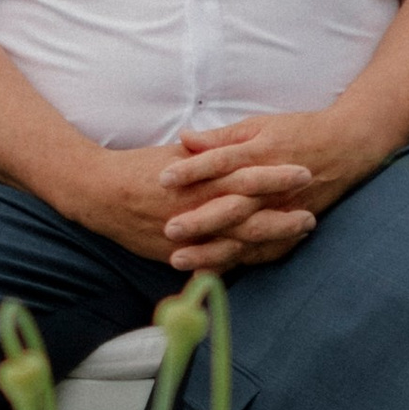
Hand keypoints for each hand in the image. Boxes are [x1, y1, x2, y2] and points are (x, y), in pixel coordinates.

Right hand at [77, 134, 317, 276]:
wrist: (96, 193)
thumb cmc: (137, 169)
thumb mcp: (174, 156)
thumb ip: (205, 153)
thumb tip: (233, 146)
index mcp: (197, 180)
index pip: (246, 177)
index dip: (276, 176)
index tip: (303, 171)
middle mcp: (196, 211)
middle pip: (249, 217)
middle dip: (282, 217)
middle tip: (311, 216)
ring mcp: (188, 237)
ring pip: (236, 244)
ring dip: (269, 242)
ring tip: (294, 238)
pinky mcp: (177, 255)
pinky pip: (215, 263)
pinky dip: (240, 262)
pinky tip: (261, 260)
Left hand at [154, 111, 379, 272]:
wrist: (347, 147)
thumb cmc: (298, 131)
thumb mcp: (259, 125)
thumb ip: (220, 137)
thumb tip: (183, 138)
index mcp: (261, 154)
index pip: (222, 162)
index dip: (193, 170)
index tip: (163, 178)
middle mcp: (271, 186)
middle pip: (232, 205)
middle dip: (200, 220)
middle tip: (168, 229)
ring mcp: (283, 210)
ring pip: (244, 236)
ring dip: (213, 250)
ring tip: (180, 261)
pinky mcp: (291, 228)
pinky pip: (263, 251)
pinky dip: (238, 264)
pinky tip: (210, 274)